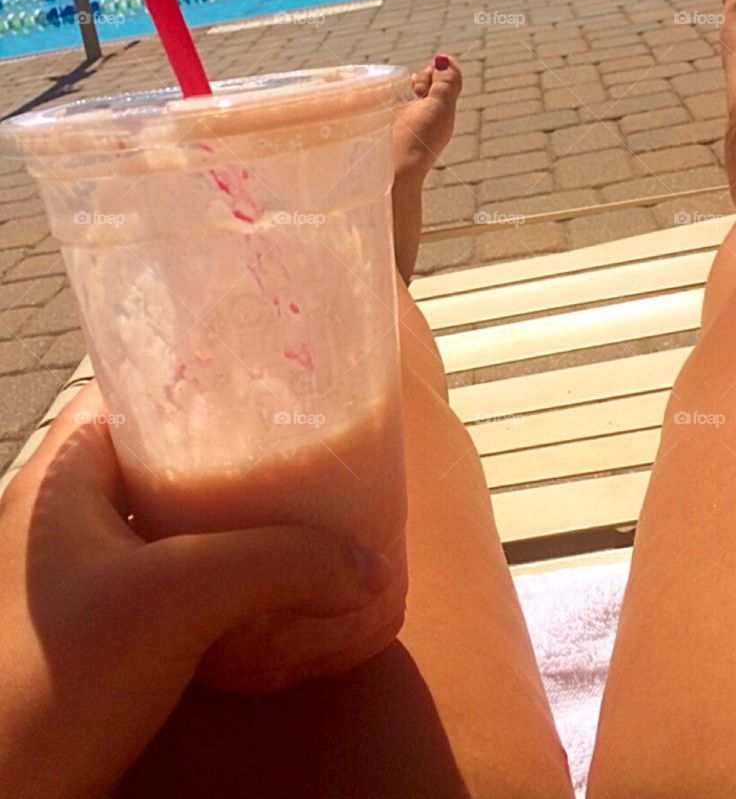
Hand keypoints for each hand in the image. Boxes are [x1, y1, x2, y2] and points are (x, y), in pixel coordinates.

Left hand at [0, 383, 388, 798]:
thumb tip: (370, 565)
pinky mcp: (101, 630)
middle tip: (300, 443)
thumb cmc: (50, 678)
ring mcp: (81, 575)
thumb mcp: (177, 598)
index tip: (267, 378)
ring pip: (172, 519)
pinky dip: (221, 573)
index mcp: (62, 474)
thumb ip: (279, 565)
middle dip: (233, 450)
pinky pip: (173, 578)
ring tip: (300, 508)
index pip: (134, 388)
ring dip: (233, 518)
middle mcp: (66, 513)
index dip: (199, 374)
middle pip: (163, 453)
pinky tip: (268, 585)